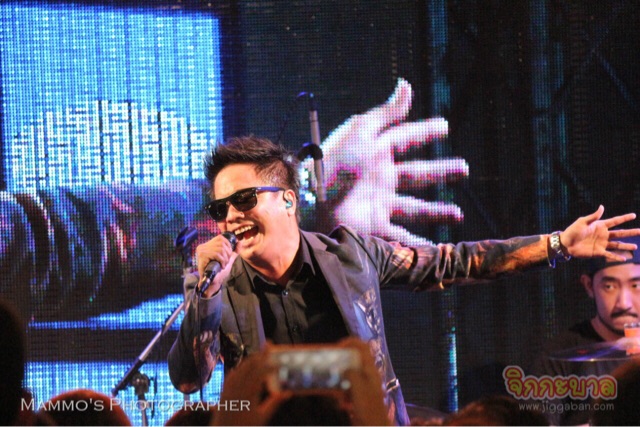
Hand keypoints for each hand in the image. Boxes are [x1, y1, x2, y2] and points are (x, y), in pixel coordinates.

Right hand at [194, 234, 236, 296]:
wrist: (212, 282)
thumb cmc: (219, 271)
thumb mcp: (228, 259)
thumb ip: (234, 251)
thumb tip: (239, 242)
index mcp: (208, 245)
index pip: (221, 238)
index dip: (228, 245)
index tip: (228, 255)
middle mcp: (203, 246)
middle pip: (221, 243)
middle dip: (227, 253)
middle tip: (226, 262)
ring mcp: (202, 250)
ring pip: (220, 249)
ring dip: (225, 258)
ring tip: (223, 264)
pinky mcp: (202, 256)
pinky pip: (217, 254)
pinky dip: (222, 261)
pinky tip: (221, 266)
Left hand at [212, 348, 292, 425]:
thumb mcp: (262, 417)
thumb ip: (274, 403)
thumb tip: (287, 392)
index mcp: (249, 393)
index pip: (261, 372)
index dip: (270, 363)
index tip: (279, 359)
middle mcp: (237, 388)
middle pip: (250, 365)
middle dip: (260, 354)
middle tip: (268, 344)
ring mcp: (229, 389)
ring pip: (240, 368)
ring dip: (250, 360)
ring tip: (259, 354)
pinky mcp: (223, 392)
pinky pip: (231, 375)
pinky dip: (239, 368)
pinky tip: (243, 368)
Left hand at [303, 78, 467, 244]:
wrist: (313, 200)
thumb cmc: (335, 162)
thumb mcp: (362, 131)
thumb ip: (387, 112)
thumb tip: (406, 84)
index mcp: (376, 152)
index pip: (406, 138)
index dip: (424, 132)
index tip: (445, 126)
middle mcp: (380, 178)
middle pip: (417, 174)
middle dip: (440, 172)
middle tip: (464, 169)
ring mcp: (378, 204)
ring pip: (415, 208)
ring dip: (436, 211)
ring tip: (457, 213)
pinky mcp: (374, 226)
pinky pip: (400, 237)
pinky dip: (416, 243)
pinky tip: (431, 247)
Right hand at [338, 338, 391, 425]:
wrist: (373, 426)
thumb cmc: (369, 408)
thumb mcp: (359, 388)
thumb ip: (351, 373)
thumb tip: (344, 368)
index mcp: (370, 369)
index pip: (363, 347)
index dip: (350, 342)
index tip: (337, 347)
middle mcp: (367, 375)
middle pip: (352, 360)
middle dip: (340, 365)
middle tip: (330, 369)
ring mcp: (363, 386)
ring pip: (348, 376)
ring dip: (340, 382)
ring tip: (336, 390)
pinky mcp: (358, 396)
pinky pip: (346, 389)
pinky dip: (342, 394)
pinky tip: (342, 403)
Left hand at [561, 205, 639, 260]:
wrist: (565, 243)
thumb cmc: (572, 231)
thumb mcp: (582, 222)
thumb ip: (593, 216)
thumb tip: (602, 207)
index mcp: (600, 226)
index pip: (615, 221)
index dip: (624, 218)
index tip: (634, 215)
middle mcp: (603, 235)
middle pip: (620, 234)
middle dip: (631, 232)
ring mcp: (601, 244)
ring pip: (617, 245)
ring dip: (626, 246)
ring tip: (635, 247)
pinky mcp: (598, 252)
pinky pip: (609, 255)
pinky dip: (616, 257)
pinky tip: (624, 258)